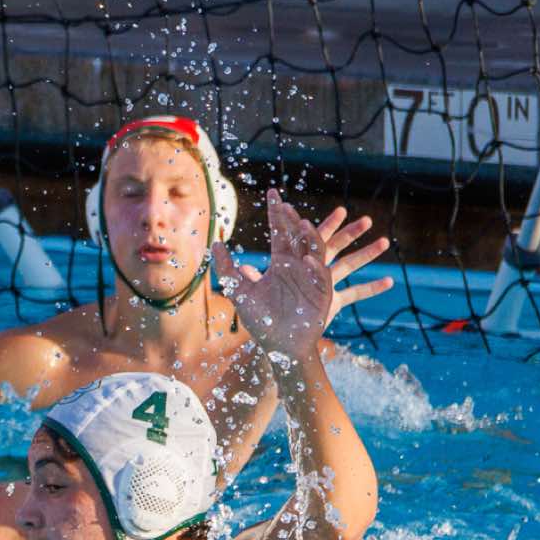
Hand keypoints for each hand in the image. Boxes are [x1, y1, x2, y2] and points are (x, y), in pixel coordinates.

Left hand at [212, 192, 393, 359]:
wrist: (280, 346)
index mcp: (281, 261)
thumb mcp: (240, 292)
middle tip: (288, 205)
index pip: (280, 231)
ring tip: (303, 225)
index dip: (276, 213)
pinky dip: (315, 268)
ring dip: (312, 237)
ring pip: (317, 250)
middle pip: (300, 236)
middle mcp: (299, 265)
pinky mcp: (323, 294)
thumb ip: (228, 269)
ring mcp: (313, 277)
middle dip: (295, 220)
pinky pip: (322, 277)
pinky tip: (308, 260)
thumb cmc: (262, 320)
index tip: (273, 193)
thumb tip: (215, 243)